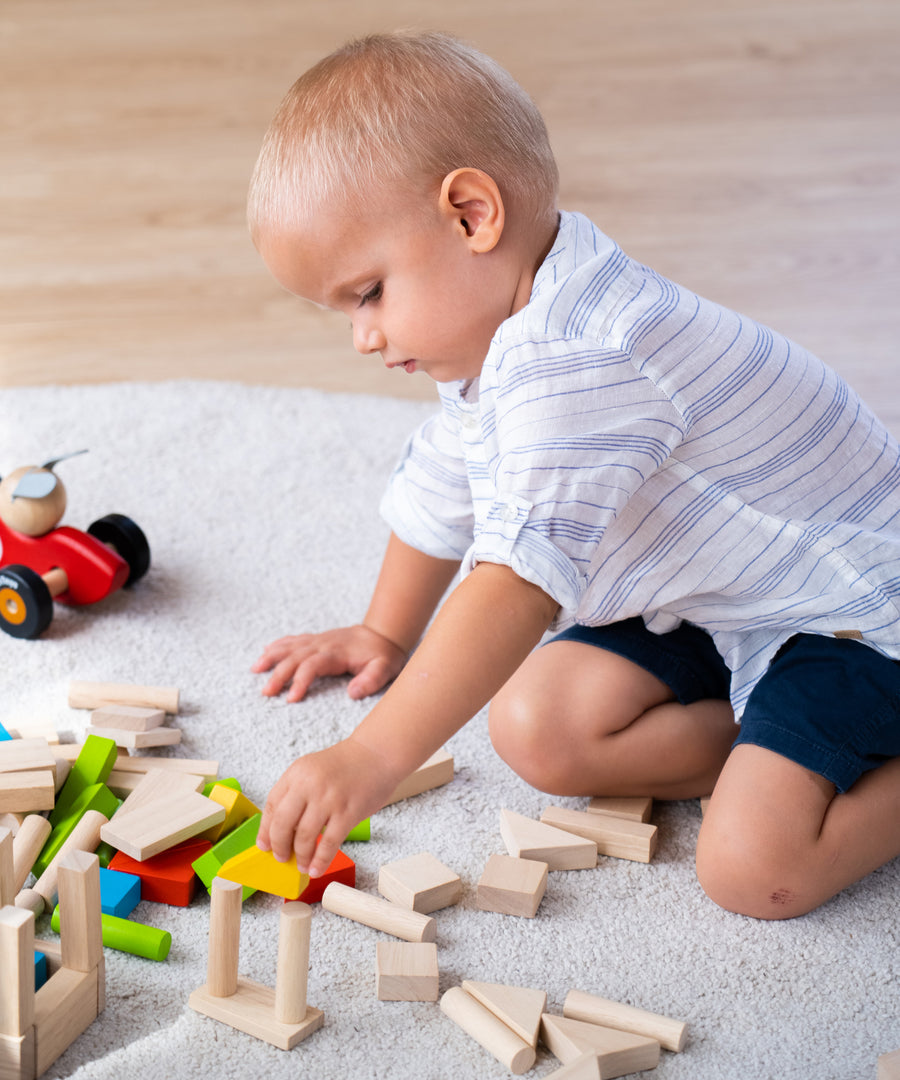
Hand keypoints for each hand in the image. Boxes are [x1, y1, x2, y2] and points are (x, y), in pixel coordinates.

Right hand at [251, 624, 407, 702]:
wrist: (383, 633)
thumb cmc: (384, 655)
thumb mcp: (385, 669)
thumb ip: (371, 680)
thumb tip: (353, 693)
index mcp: (336, 653)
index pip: (312, 666)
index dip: (300, 681)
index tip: (291, 699)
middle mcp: (323, 644)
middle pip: (295, 657)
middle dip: (279, 674)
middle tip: (266, 692)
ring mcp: (318, 640)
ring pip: (290, 647)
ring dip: (272, 657)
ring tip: (255, 670)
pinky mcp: (317, 639)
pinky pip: (294, 640)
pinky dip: (278, 645)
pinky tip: (265, 651)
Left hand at [256, 737, 401, 876]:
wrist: (377, 754)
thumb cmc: (347, 765)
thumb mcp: (313, 770)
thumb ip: (297, 794)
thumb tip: (282, 829)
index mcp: (297, 772)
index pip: (272, 805)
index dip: (266, 830)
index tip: (264, 845)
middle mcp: (310, 784)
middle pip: (283, 824)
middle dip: (279, 847)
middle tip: (281, 858)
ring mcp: (329, 799)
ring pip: (305, 837)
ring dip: (301, 857)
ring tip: (302, 866)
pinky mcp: (348, 812)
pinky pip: (329, 843)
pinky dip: (321, 860)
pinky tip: (317, 868)